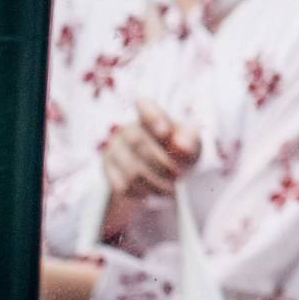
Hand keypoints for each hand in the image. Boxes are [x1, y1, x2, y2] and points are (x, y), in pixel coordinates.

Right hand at [101, 101, 200, 223]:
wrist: (158, 175)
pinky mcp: (107, 169)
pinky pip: (123, 186)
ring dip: (155, 184)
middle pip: (139, 144)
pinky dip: (143, 194)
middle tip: (178, 177)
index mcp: (149, 114)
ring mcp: (113, 149)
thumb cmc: (179, 153)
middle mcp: (127, 128)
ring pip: (131, 170)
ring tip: (170, 189)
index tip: (166, 131)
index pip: (145, 105)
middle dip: (163, 165)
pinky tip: (154, 193)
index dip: (152, 116)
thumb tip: (181, 146)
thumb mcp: (191, 145)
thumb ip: (189, 141)